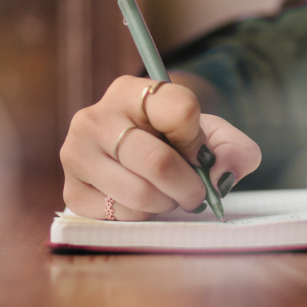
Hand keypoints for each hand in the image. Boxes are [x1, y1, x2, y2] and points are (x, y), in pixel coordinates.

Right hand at [60, 75, 260, 219]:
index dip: (198, 140)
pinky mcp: (71, 189)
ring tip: (167, 194)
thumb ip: (235, 151)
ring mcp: (76, 153)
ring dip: (166, 203)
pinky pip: (120, 215)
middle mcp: (95, 117)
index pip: (180, 109)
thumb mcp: (213, 136)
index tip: (199, 152)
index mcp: (132, 91)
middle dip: (189, 186)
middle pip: (158, 162)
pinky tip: (142, 201)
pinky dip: (142, 215)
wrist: (139, 158)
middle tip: (195, 192)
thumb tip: (220, 176)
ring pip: (139, 193)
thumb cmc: (179, 144)